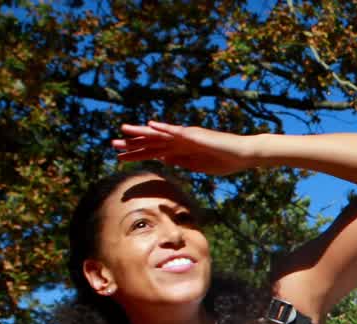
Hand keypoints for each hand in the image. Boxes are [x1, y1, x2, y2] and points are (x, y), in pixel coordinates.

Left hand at [112, 120, 256, 175]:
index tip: (120, 159)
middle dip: (132, 145)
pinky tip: (150, 126)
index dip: (136, 155)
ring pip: (159, 135)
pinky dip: (163, 128)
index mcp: (180, 150)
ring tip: (123, 130)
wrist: (243, 154)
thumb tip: (165, 160)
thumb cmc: (225, 161)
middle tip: (113, 145)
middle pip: (152, 143)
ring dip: (141, 132)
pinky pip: (176, 131)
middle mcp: (180, 141)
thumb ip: (182, 162)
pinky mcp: (196, 135)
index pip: (154, 153)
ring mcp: (187, 137)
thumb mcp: (199, 166)